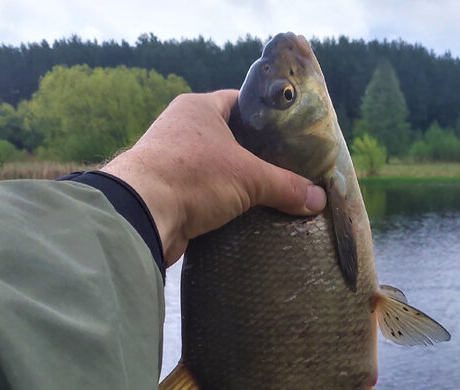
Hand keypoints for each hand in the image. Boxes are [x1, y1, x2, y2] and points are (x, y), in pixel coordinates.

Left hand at [102, 90, 326, 265]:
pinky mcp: (167, 191)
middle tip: (288, 169)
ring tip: (272, 195)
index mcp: (198, 108)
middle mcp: (181, 128)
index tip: (291, 136)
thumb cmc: (193, 177)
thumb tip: (319, 199)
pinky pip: (203, 192)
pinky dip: (221, 203)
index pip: (240, 103)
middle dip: (256, 156)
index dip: (267, 118)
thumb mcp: (249, 178)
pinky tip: (245, 216)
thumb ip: (286, 186)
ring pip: (216, 168)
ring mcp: (171, 160)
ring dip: (238, 182)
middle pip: (230, 138)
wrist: (140, 215)